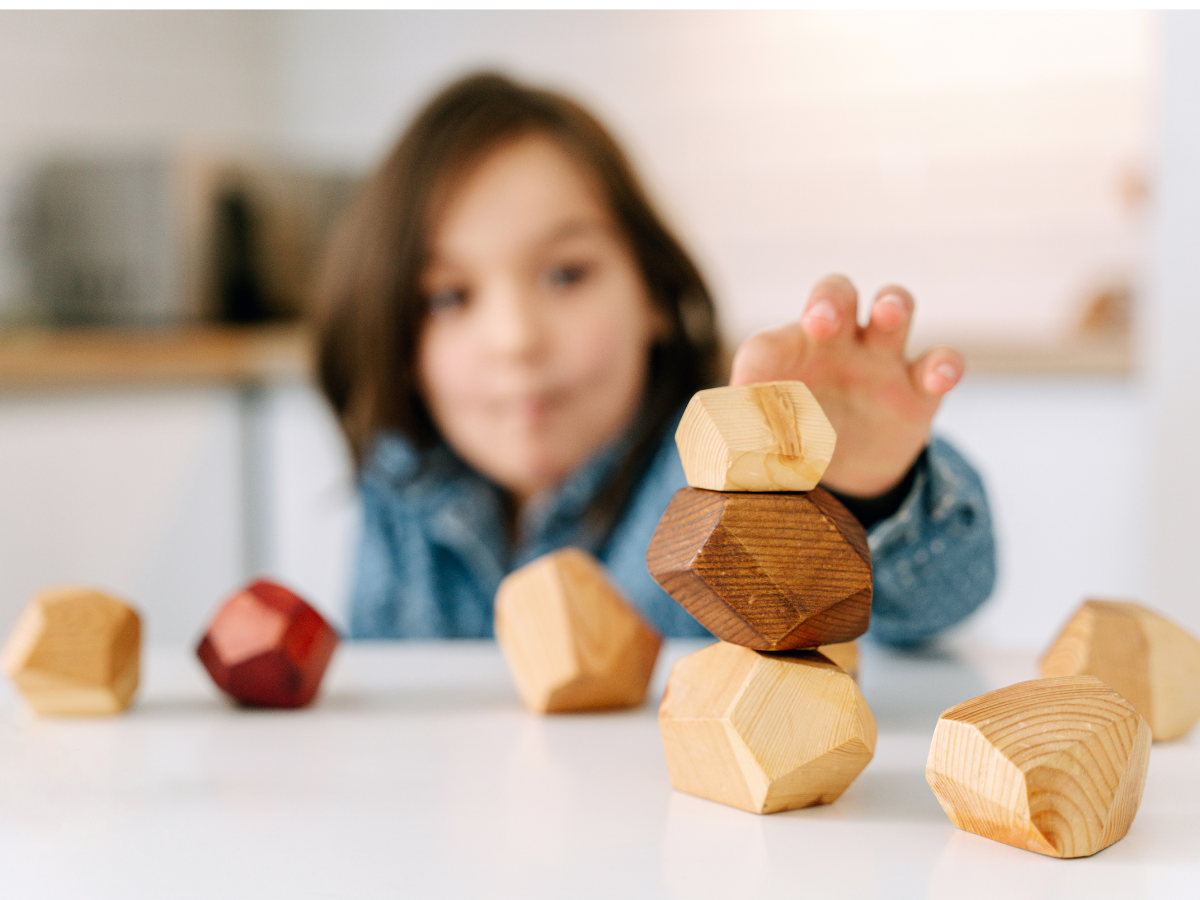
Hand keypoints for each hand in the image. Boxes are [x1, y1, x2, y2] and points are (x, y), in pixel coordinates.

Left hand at [729, 275, 962, 497]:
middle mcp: (835, 345)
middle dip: (828, 300)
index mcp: (786, 356)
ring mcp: (880, 362)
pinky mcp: (918, 390)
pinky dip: (944, 365)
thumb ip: (749, 451)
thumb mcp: (767, 449)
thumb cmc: (795, 442)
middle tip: (820, 322)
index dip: (754, 369)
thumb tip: (730, 465)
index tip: (745, 398)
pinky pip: (940, 363)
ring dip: (892, 304)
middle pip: (835, 296)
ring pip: (892, 311)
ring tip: (886, 313)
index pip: (767, 346)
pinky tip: (937, 377)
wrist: (846, 475)